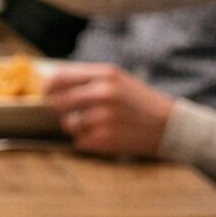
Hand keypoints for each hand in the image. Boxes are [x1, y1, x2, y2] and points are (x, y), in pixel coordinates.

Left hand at [42, 64, 173, 158]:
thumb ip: (88, 80)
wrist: (170, 126)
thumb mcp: (118, 80)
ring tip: (99, 125)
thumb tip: (51, 83)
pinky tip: (106, 136)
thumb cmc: (140, 103)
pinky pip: (80, 141)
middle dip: (61, 110)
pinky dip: (88, 141)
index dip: (47, 88)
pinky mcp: (105, 139)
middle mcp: (103, 94)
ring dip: (77, 127)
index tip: (45, 95)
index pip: (58, 78)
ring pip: (69, 124)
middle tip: (74, 113)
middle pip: (58, 103)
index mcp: (105, 75)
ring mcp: (103, 117)